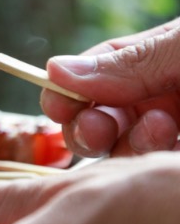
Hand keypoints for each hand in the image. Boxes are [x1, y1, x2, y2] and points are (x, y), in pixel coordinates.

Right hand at [41, 18, 179, 156]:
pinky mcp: (178, 160)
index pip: (92, 74)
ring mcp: (174, 129)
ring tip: (163, 130)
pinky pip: (153, 166)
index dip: (66, 93)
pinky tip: (171, 155)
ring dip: (129, 147)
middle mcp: (159, 93)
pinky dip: (152, 164)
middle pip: (99, 117)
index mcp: (156, 57)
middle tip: (97, 130)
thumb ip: (132, 60)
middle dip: (89, 128)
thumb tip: (55, 69)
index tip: (57, 108)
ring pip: (123, 149)